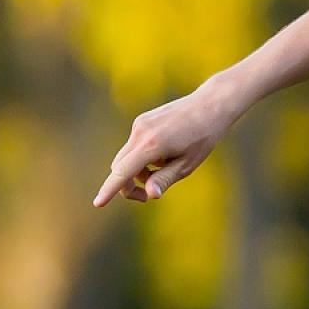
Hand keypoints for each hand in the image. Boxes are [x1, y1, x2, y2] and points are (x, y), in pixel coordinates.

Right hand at [93, 81, 243, 206]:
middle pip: (120, 167)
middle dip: (129, 184)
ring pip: (127, 157)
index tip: (98, 203)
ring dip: (139, 170)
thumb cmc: (203, 138)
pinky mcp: (142, 121)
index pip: (124, 172)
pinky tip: (167, 151)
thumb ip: (165, 179)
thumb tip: (150, 195)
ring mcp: (139, 124)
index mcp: (151, 145)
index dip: (110, 189)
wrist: (210, 105)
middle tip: (149, 195)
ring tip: (168, 165)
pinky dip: (144, 156)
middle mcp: (140, 132)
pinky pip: (135, 146)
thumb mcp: (187, 164)